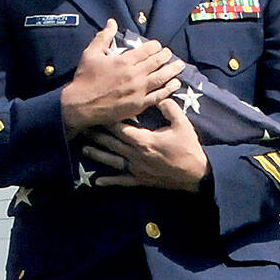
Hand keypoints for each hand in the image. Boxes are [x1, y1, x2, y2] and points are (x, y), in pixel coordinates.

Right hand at [59, 20, 185, 134]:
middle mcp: (134, 75)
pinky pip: (158, 96)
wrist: (80, 106)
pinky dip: (168, 90)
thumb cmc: (85, 79)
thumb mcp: (91, 53)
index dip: (155, 46)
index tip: (158, 46)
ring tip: (180, 65)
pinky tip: (175, 85)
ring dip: (172, 70)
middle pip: (156, 62)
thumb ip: (104, 37)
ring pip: (161, 78)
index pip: (147, 50)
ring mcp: (138, 91)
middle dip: (165, 56)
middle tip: (170, 54)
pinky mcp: (138, 105)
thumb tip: (112, 22)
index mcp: (124, 61)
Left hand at [81, 99, 209, 190]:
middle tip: (83, 128)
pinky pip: (122, 181)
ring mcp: (137, 169)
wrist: (196, 174)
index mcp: (144, 141)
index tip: (98, 113)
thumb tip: (159, 97)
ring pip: (113, 161)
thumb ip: (169, 109)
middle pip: (112, 143)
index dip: (108, 121)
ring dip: (98, 155)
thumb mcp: (182, 125)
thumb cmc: (188, 148)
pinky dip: (109, 181)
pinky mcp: (140, 180)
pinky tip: (97, 182)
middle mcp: (136, 155)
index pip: (121, 129)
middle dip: (97, 135)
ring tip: (84, 149)